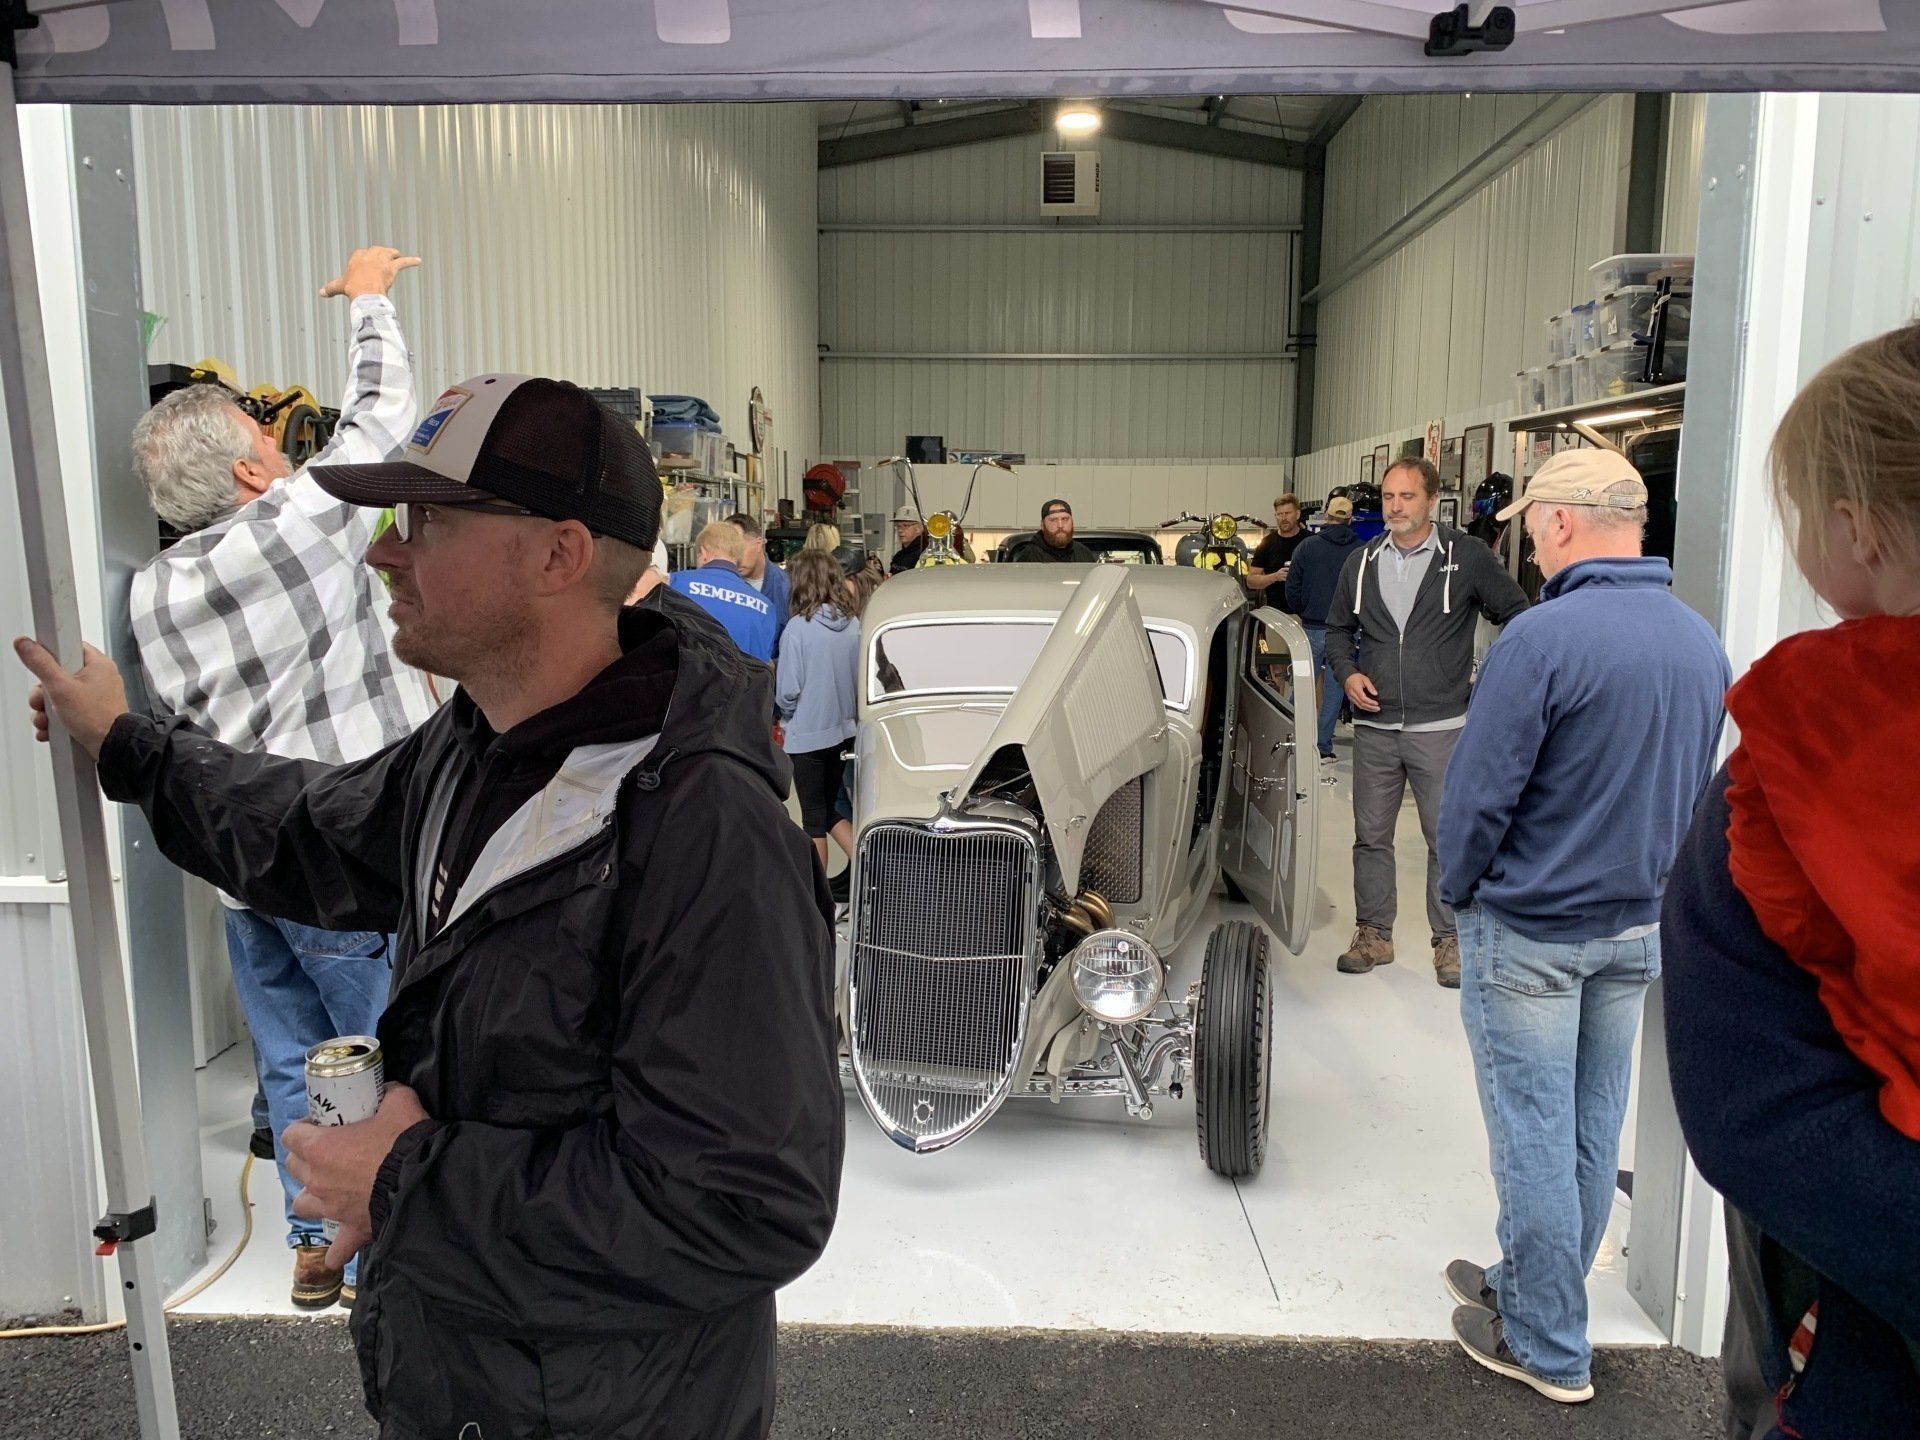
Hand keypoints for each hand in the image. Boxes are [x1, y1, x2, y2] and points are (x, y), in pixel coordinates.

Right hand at [14, 638, 129, 758]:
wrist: (114, 748)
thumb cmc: (97, 718)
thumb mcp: (61, 687)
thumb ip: (41, 664)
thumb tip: (26, 644)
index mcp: (98, 664)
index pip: (69, 647)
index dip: (51, 657)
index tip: (41, 667)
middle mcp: (99, 678)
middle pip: (59, 676)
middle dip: (43, 694)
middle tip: (41, 703)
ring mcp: (96, 697)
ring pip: (60, 697)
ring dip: (46, 711)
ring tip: (46, 721)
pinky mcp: (92, 713)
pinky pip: (67, 711)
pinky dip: (56, 721)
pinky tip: (51, 729)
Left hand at [285, 1083, 429, 1269]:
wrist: (423, 1181)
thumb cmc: (403, 1140)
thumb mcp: (399, 1102)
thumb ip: (388, 1094)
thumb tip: (387, 1091)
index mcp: (320, 1148)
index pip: (292, 1135)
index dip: (302, 1127)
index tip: (319, 1123)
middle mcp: (317, 1179)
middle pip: (294, 1166)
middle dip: (306, 1157)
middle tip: (329, 1150)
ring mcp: (330, 1207)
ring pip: (303, 1203)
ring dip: (311, 1195)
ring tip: (328, 1189)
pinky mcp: (350, 1228)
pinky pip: (337, 1248)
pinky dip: (336, 1251)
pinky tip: (336, 1255)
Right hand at [319, 247, 421, 301]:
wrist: (364, 292)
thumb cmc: (352, 288)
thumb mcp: (340, 286)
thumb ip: (331, 288)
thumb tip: (320, 293)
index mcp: (357, 256)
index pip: (362, 253)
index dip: (365, 259)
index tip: (366, 264)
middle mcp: (370, 254)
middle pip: (377, 250)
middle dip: (380, 253)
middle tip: (383, 258)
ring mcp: (382, 260)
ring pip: (390, 253)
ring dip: (394, 254)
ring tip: (397, 256)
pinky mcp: (393, 267)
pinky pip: (404, 262)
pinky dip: (412, 261)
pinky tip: (419, 261)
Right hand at [1344, 672, 1381, 713]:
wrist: (1347, 678)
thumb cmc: (1356, 678)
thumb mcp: (1365, 679)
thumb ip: (1370, 686)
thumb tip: (1375, 693)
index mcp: (1356, 689)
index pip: (1363, 698)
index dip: (1370, 702)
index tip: (1376, 703)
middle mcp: (1353, 694)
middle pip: (1362, 703)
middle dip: (1370, 707)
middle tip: (1378, 708)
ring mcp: (1351, 698)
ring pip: (1360, 706)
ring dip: (1368, 709)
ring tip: (1375, 710)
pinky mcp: (1351, 699)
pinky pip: (1358, 705)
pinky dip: (1364, 708)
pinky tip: (1369, 708)